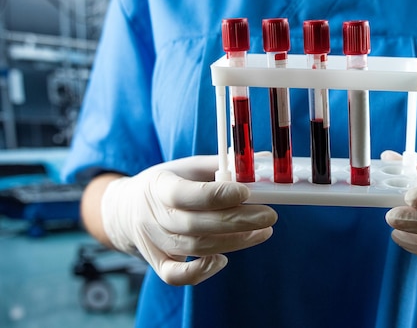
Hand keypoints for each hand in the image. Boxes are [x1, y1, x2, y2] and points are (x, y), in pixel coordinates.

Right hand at [100, 156, 277, 285]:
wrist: (127, 209)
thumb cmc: (169, 183)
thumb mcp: (188, 166)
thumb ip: (222, 165)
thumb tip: (262, 161)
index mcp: (159, 186)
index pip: (185, 194)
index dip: (217, 195)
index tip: (246, 192)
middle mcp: (153, 217)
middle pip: (196, 225)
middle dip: (238, 221)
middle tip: (269, 216)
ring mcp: (154, 243)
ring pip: (195, 248)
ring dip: (234, 242)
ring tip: (263, 231)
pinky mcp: (157, 263)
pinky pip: (176, 276)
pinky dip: (200, 272)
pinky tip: (224, 259)